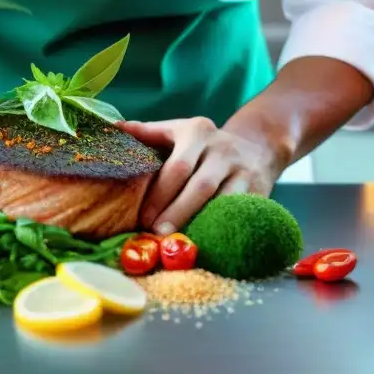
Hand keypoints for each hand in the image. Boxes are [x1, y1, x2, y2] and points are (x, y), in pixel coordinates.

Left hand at [120, 117, 288, 235]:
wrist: (258, 147)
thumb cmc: (205, 145)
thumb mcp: (179, 131)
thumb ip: (148, 132)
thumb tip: (113, 128)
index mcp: (197, 132)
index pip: (177, 167)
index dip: (159, 195)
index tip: (143, 218)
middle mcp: (222, 149)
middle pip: (199, 186)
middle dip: (176, 213)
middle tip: (157, 234)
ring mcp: (244, 171)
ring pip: (223, 202)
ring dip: (201, 224)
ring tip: (180, 243)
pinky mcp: (260, 191)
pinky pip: (240, 213)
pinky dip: (223, 229)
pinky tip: (208, 244)